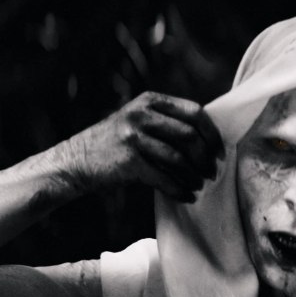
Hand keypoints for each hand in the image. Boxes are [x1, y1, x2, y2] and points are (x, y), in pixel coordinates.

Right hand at [61, 91, 223, 202]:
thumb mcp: (137, 121)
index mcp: (149, 100)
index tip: (219, 151)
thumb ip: (166, 122)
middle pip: (190, 135)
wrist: (76, 162)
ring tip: (199, 185)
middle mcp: (141, 114)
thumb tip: (207, 139)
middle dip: (205, 157)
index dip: (212, 134)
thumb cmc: (114, 145)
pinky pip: (164, 178)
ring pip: (179, 159)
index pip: (194, 112)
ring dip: (194, 176)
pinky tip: (187, 196)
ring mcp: (134, 137)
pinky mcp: (129, 161)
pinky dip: (180, 190)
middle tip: (212, 172)